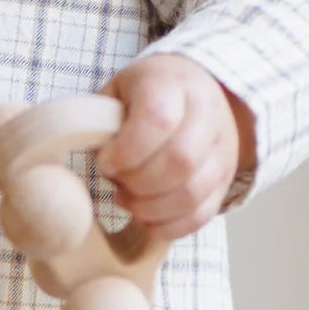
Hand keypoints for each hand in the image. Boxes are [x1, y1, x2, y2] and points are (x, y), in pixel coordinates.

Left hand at [96, 55, 255, 239]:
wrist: (195, 92)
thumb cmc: (145, 96)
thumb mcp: (117, 92)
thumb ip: (98, 120)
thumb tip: (84, 156)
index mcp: (172, 83)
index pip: (158, 119)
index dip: (127, 151)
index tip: (106, 162)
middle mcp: (206, 112)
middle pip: (179, 161)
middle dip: (138, 184)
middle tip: (117, 184)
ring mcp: (221, 148)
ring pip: (192, 193)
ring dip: (151, 209)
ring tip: (128, 201)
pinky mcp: (224, 179)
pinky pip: (202, 215)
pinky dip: (168, 226)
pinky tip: (146, 217)